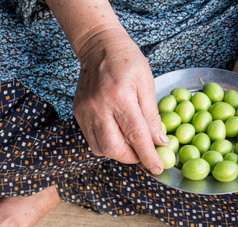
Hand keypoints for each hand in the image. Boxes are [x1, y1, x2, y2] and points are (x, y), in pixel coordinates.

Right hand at [73, 29, 167, 173]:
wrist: (98, 47)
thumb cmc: (127, 61)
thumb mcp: (147, 83)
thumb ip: (152, 115)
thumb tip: (160, 142)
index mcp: (120, 97)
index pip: (136, 135)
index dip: (148, 156)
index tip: (158, 168)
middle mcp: (98, 107)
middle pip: (114, 148)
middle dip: (132, 158)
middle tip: (143, 155)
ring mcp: (85, 112)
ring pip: (100, 149)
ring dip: (118, 153)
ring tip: (130, 145)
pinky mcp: (78, 113)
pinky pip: (91, 140)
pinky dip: (106, 145)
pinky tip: (116, 135)